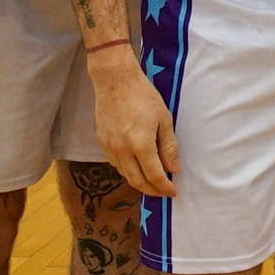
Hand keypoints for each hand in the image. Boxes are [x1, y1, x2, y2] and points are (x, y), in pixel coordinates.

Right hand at [91, 51, 179, 195]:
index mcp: (140, 144)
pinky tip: (136, 167)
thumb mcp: (164, 119)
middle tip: (163, 192)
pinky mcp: (101, 142)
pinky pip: (115, 164)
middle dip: (151, 190)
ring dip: (139, 182)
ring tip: (152, 181)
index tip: (173, 193)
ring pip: (124, 174)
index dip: (164, 188)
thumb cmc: (144, 96)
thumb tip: (174, 169)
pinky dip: (127, 170)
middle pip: (137, 181)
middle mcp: (122, 150)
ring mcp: (109, 147)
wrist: (115, 81)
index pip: (154, 176)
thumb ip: (168, 146)